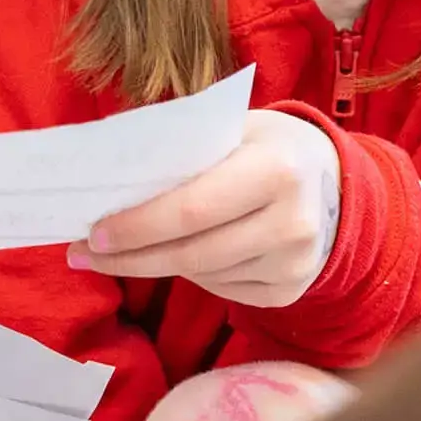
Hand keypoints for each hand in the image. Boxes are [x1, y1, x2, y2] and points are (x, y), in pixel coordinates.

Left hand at [68, 111, 339, 308]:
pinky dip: (193, 275)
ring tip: (123, 254)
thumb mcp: (235, 130)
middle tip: (85, 256)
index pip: (191, 210)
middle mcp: (293, 222)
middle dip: (129, 257)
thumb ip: (183, 151)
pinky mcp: (290, 291)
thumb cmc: (267, 147)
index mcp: (277, 170)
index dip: (136, 227)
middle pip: (190, 254)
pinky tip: (181, 256)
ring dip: (156, 265)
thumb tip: (107, 181)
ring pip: (202, 276)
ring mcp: (295, 263)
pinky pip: (222, 290)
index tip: (91, 233)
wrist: (335, 180)